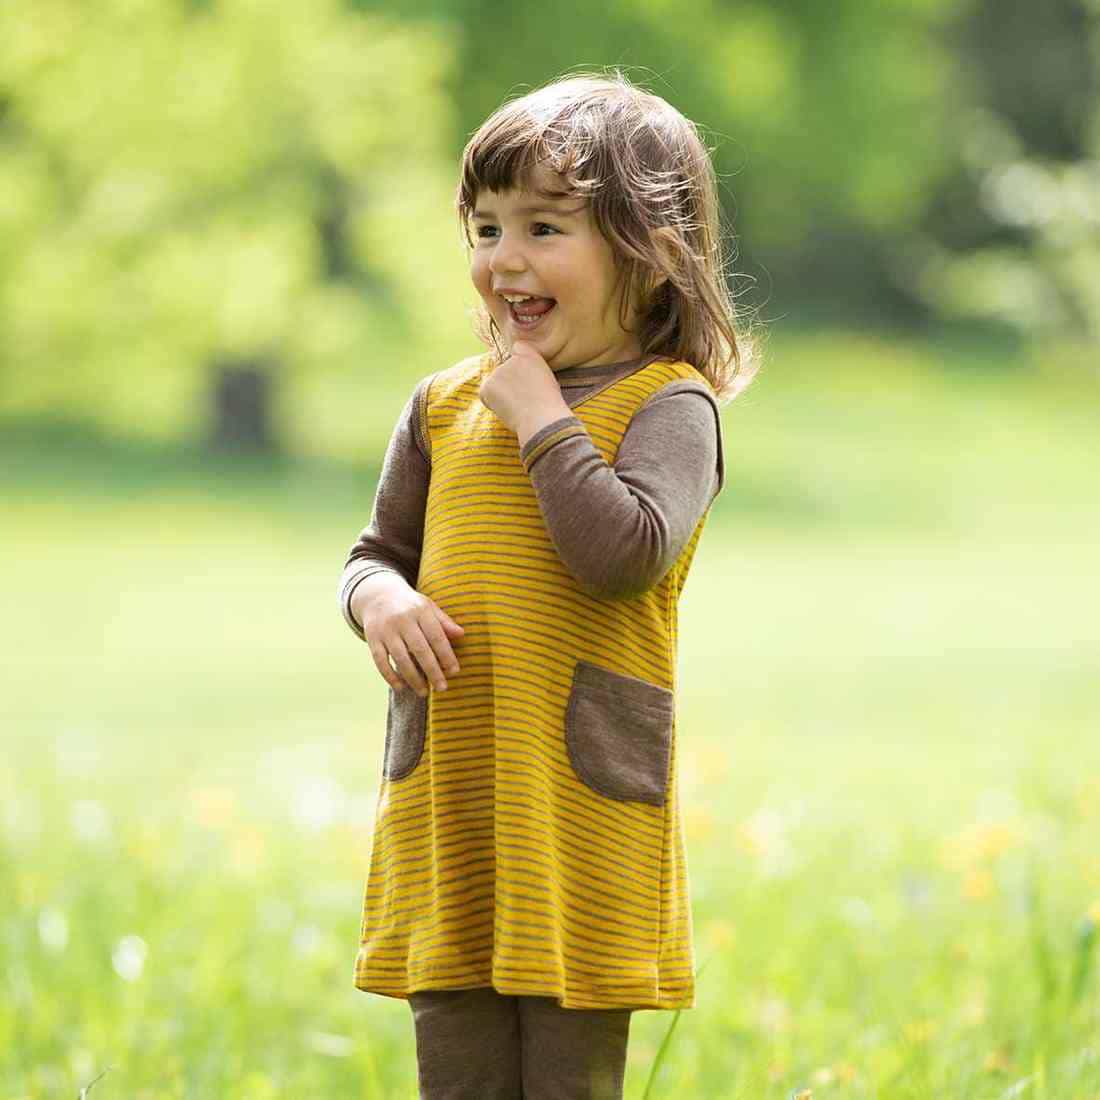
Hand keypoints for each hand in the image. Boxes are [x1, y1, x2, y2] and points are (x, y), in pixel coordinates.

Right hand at [352, 574, 464, 697]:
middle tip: (442, 688)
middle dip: (432, 671)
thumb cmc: (410, 605)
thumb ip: (444, 622)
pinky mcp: (372, 638)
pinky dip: (390, 676)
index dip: (446, 655)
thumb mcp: (428, 607)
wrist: (377, 595)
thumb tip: (462, 635)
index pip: (436, 636)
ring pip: (400, 658)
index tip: (454, 672)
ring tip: (424, 692)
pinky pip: (380, 661)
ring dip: (413, 678)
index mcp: (420, 610)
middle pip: (420, 649)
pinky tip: (401, 688)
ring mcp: (386, 630)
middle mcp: (402, 619)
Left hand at [478, 340, 570, 440]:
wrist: (542, 417)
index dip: (519, 366)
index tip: (524, 380)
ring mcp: (498, 370)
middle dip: (509, 382)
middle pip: (504, 369)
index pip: (518, 349)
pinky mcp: (488, 384)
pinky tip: (507, 408)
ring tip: (517, 405)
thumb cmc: (549, 404)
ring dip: (501, 393)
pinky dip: (491, 403)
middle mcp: (512, 358)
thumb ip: (533, 370)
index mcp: (530, 354)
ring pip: (495, 382)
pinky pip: (485, 394)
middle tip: (522, 398)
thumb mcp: (547, 378)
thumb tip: (522, 377)